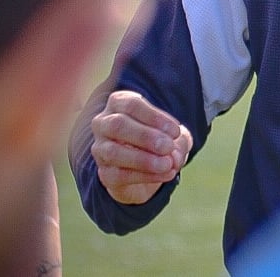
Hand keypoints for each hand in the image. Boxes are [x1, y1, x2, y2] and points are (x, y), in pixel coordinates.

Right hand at [89, 90, 191, 204]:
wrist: (148, 168)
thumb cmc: (161, 139)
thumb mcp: (174, 134)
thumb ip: (179, 141)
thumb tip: (175, 156)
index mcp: (119, 103)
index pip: (132, 105)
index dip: (154, 117)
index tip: (175, 131)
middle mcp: (103, 123)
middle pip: (117, 125)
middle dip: (145, 136)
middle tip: (168, 147)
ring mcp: (100, 149)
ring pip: (113, 152)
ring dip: (143, 159)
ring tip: (168, 164)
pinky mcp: (104, 173)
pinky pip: (119, 175)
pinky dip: (145, 176)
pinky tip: (166, 174)